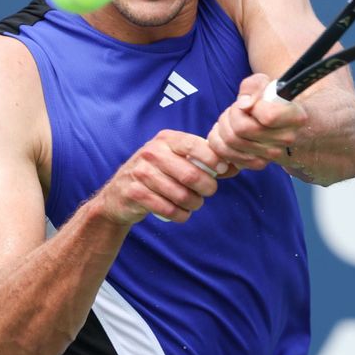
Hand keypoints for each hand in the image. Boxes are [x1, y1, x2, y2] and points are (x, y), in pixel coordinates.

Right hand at [97, 130, 227, 224]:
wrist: (119, 194)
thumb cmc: (157, 174)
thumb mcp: (176, 160)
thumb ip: (204, 161)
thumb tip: (235, 166)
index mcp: (166, 139)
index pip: (196, 146)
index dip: (213, 160)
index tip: (221, 170)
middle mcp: (151, 152)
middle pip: (191, 175)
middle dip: (207, 188)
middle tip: (208, 192)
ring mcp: (141, 173)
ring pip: (181, 195)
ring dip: (194, 204)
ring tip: (194, 204)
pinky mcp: (134, 193)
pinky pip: (168, 209)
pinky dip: (180, 215)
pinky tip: (181, 214)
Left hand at [207, 74, 307, 171]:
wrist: (275, 121)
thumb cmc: (269, 100)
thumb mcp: (264, 84)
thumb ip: (254, 87)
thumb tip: (244, 105)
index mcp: (295, 117)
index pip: (268, 117)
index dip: (252, 107)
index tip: (253, 103)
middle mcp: (286, 139)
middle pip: (242, 129)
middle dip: (230, 114)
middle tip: (235, 110)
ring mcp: (272, 156)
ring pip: (230, 141)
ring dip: (223, 127)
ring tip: (230, 121)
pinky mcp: (256, 164)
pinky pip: (224, 154)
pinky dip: (218, 141)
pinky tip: (226, 134)